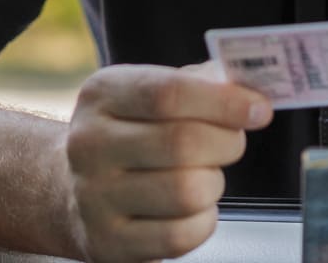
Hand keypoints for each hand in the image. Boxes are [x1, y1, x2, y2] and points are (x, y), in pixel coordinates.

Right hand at [58, 61, 271, 261]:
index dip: (224, 101)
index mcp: (102, 94)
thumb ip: (198, 84)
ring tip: (203, 175)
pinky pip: (179, 236)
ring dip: (214, 184)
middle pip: (183, 143)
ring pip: (187, 192)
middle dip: (227, 143)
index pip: (168, 93)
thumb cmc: (127, 135)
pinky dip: (203, 222)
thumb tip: (250, 91)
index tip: (258, 109)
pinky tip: (192, 208)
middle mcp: (90, 143)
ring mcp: (95, 196)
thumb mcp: (146, 93)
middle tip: (232, 141)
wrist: (69, 188)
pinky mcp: (109, 242)